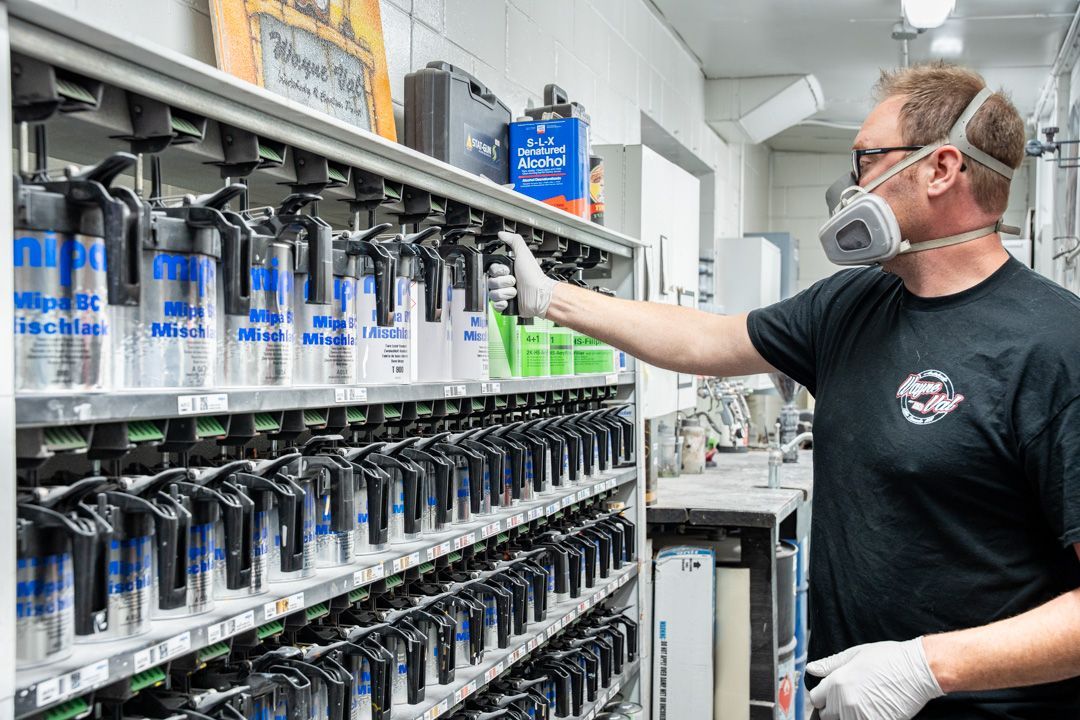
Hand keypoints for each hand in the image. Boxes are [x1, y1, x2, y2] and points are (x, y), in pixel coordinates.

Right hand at [485, 231, 555, 317]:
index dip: (498, 271)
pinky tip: (510, 301)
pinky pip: (495, 305)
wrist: (540, 295)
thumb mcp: (524, 254)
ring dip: (505, 293)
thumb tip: (502, 234)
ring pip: (492, 294)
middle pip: (490, 282)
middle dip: (503, 282)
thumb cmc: (534, 277)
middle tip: (514, 281)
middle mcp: (506, 282)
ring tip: (515, 292)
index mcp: (508, 270)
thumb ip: (514, 241)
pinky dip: (502, 304)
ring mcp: (506, 294)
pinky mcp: (507, 306)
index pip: (491, 270)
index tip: (506, 271)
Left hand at [807, 638, 943, 719]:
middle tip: (850, 698)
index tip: (832, 694)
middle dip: (834, 708)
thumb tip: (811, 669)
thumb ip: (830, 664)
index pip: (816, 699)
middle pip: (827, 715)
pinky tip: (872, 710)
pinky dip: (862, 719)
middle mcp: (845, 701)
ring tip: (862, 704)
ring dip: (847, 716)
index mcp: (837, 682)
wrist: (917, 670)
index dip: (823, 696)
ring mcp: (860, 715)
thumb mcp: (855, 654)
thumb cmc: (889, 658)